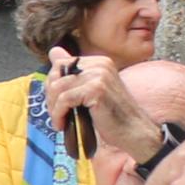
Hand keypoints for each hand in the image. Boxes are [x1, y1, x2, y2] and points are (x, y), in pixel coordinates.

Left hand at [46, 48, 160, 165]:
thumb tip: (53, 52)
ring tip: (59, 120)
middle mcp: (100, 64)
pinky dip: (58, 114)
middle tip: (55, 113)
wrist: (134, 132)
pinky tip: (61, 124)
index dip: (52, 84)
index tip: (54, 102)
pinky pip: (65, 99)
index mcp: (99, 62)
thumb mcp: (90, 91)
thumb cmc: (113, 116)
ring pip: (58, 87)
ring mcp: (99, 75)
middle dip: (50, 95)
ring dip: (53, 107)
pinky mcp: (97, 89)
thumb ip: (73, 73)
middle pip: (57, 73)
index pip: (61, 64)